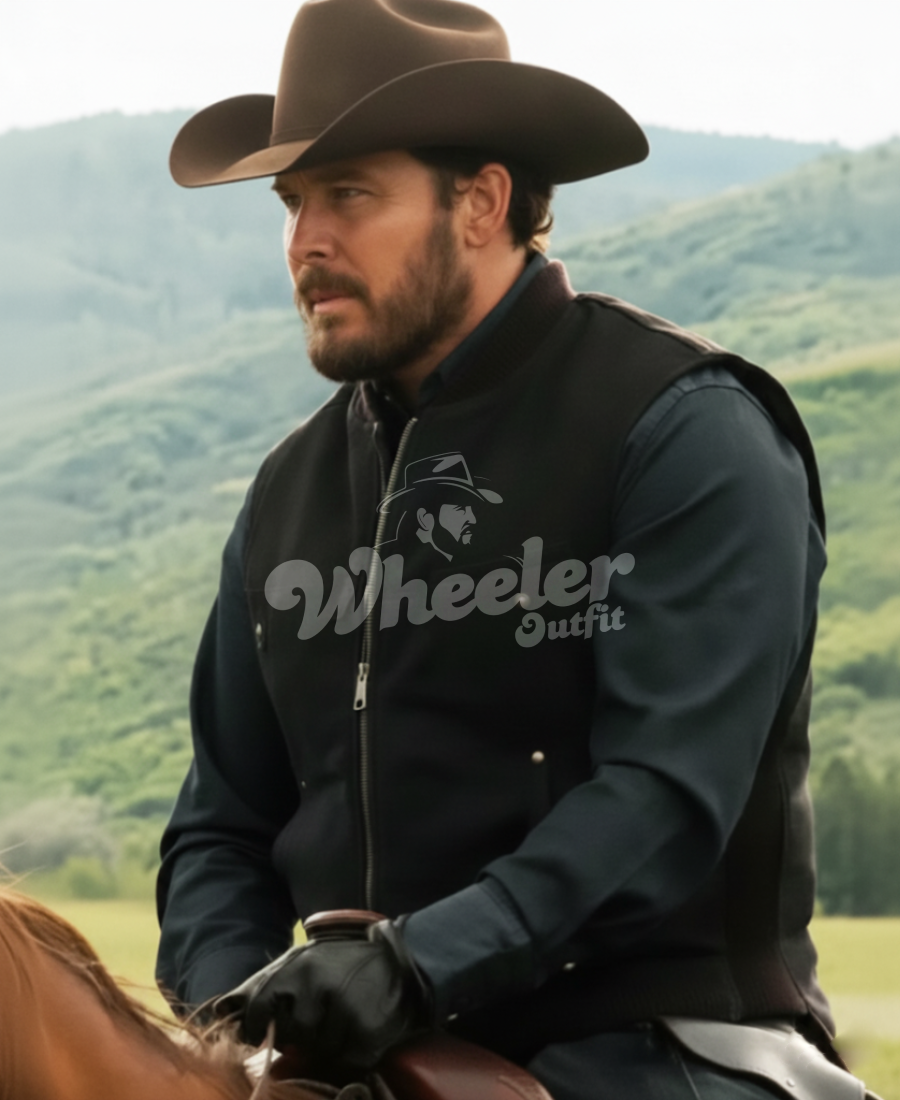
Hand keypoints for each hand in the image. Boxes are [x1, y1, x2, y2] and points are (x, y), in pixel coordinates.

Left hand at [213, 917, 432, 1068]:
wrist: (402, 961)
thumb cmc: (343, 963)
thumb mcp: (301, 961)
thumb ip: (261, 984)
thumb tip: (220, 1009)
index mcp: (297, 969)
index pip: (258, 1011)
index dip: (261, 1026)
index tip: (270, 1030)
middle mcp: (317, 988)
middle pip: (290, 1036)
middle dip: (300, 1035)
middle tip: (320, 1020)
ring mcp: (342, 1012)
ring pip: (317, 1052)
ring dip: (327, 1044)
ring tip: (343, 1021)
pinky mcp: (365, 1035)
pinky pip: (343, 1061)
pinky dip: (348, 1053)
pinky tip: (357, 1032)